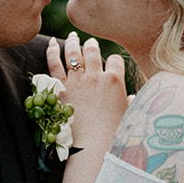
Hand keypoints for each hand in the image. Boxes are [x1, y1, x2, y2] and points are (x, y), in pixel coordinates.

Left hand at [47, 33, 126, 152]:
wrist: (93, 146)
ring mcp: (77, 81)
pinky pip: (54, 64)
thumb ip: (129, 102)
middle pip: (93, 51)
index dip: (113, 61)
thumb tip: (132, 98)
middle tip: (89, 42)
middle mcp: (96, 76)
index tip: (111, 64)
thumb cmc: (114, 134)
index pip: (116, 59)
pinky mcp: (60, 88)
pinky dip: (52, 51)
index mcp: (115, 80)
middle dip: (91, 45)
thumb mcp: (128, 115)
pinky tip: (52, 42)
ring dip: (73, 42)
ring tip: (72, 36)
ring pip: (74, 53)